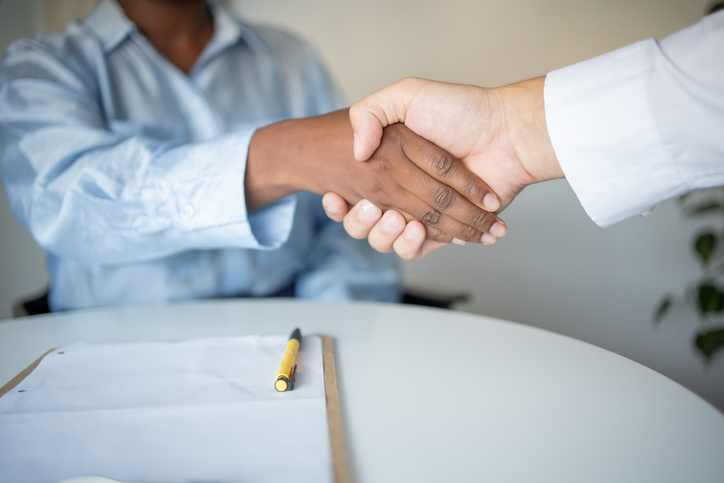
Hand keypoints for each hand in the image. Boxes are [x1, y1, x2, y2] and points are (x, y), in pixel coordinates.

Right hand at [324, 77, 564, 257]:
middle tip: (370, 207)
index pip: (352, 192)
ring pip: (388, 240)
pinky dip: (412, 244)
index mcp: (389, 165)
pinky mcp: (444, 230)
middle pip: (367, 221)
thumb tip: (356, 153)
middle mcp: (403, 190)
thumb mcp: (406, 94)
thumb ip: (370, 113)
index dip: (338, 203)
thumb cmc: (459, 109)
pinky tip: (414, 227)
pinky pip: (417, 249)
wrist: (505, 132)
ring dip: (384, 235)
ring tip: (397, 219)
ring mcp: (423, 212)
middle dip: (361, 220)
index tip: (335, 196)